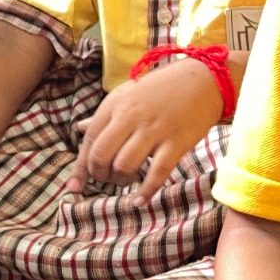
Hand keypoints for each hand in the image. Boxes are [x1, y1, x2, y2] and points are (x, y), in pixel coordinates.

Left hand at [66, 59, 222, 202]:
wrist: (204, 79)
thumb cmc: (163, 88)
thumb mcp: (128, 94)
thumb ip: (105, 115)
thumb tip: (79, 128)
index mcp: (115, 105)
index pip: (89, 141)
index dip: (80, 168)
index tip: (75, 187)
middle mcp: (131, 117)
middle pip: (102, 156)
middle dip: (100, 175)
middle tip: (107, 179)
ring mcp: (154, 130)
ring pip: (125, 166)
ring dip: (121, 181)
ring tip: (126, 180)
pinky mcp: (176, 142)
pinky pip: (157, 173)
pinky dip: (146, 190)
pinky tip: (140, 200)